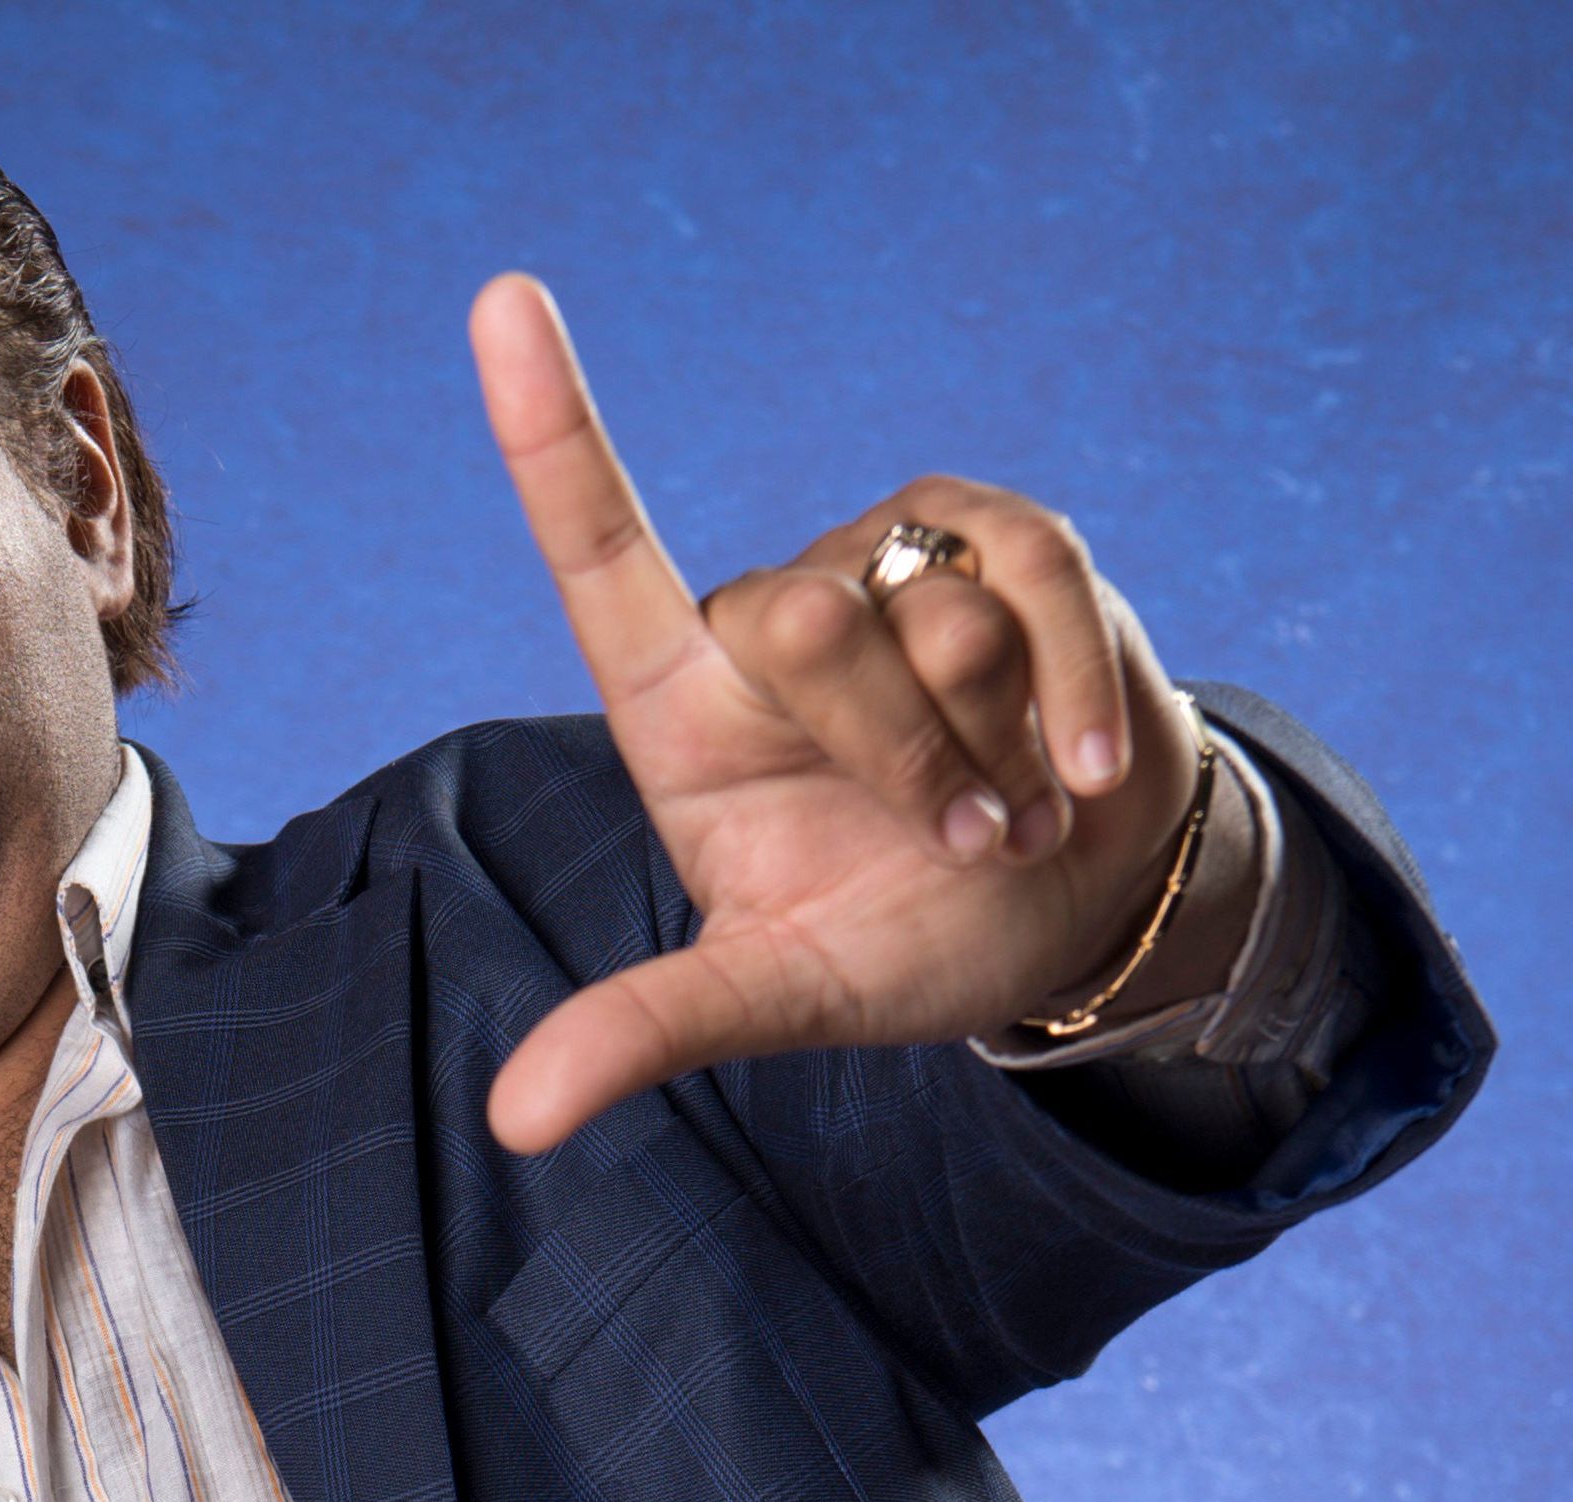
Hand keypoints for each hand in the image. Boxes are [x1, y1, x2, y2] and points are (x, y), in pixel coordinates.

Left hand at [467, 274, 1232, 1150]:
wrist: (1069, 908)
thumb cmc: (898, 938)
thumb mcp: (774, 997)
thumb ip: (647, 1032)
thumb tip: (514, 1122)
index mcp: (682, 704)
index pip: (601, 549)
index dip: (552, 429)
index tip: (500, 301)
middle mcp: (773, 613)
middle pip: (806, 625)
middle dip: (894, 759)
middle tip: (944, 836)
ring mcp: (896, 561)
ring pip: (935, 620)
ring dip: (990, 752)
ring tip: (1000, 807)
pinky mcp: (1014, 542)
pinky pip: (1041, 586)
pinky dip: (1068, 700)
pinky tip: (1080, 775)